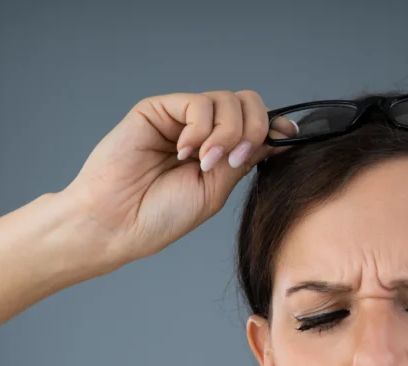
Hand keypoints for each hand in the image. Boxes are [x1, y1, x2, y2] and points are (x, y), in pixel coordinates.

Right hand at [58, 90, 291, 269]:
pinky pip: (197, 103)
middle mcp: (203, 131)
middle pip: (248, 104)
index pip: (257, 124)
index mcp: (220, 152)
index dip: (275, 127)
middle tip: (233, 160)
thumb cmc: (160, 215)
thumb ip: (244, 158)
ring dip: (225, 132)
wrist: (118, 222)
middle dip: (252, 129)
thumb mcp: (215, 189)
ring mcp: (181, 119)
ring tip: (203, 161)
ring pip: (227, 100)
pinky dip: (200, 128)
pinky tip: (182, 151)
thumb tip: (281, 135)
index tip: (290, 138)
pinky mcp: (159, 109)